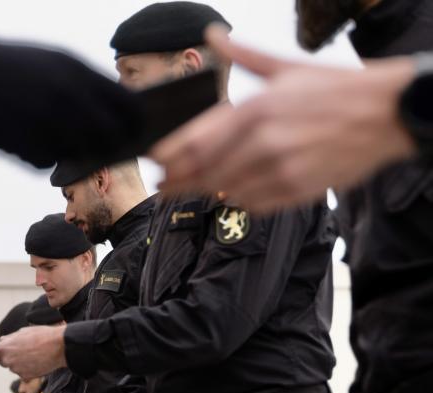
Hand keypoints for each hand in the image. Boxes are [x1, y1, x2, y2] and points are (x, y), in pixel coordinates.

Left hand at [0, 325, 66, 378]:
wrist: (58, 346)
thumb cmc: (41, 336)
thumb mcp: (23, 332)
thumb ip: (9, 338)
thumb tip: (1, 340)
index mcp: (4, 348)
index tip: (0, 356)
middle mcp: (7, 360)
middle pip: (3, 363)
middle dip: (10, 359)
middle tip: (23, 352)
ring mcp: (16, 369)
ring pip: (14, 368)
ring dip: (20, 364)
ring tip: (33, 355)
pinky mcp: (25, 376)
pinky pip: (23, 374)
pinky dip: (28, 370)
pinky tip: (37, 361)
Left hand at [151, 26, 417, 212]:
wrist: (389, 113)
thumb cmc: (338, 90)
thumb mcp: (288, 68)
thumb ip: (244, 56)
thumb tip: (212, 36)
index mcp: (257, 108)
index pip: (196, 142)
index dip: (169, 157)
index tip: (154, 163)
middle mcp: (264, 142)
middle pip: (204, 171)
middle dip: (179, 181)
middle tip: (163, 187)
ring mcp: (280, 170)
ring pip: (225, 190)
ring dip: (206, 191)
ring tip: (190, 190)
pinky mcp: (296, 191)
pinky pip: (253, 204)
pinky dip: (238, 199)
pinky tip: (231, 193)